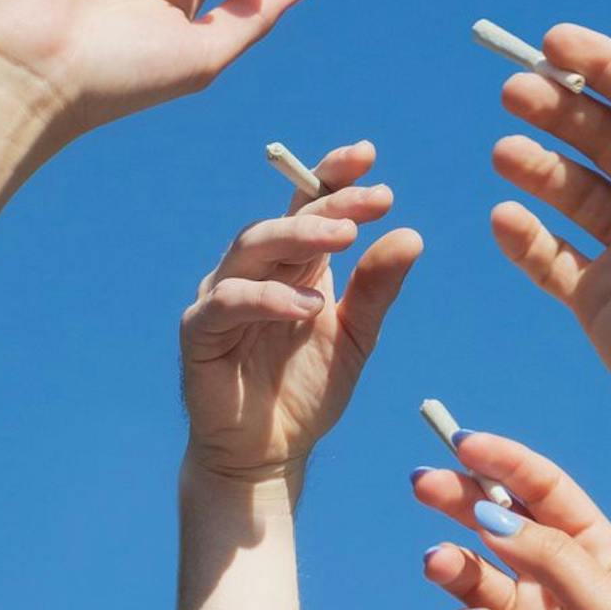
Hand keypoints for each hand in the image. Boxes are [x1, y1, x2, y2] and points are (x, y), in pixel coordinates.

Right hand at [181, 141, 422, 480]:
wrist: (268, 454)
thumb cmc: (307, 390)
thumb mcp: (355, 337)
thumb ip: (375, 289)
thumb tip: (411, 234)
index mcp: (295, 263)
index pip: (310, 204)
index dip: (333, 174)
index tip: (369, 155)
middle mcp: (256, 269)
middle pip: (286, 221)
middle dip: (329, 205)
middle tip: (372, 201)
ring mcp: (223, 296)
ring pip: (252, 248)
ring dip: (299, 238)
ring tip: (345, 240)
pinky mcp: (199, 331)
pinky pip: (228, 302)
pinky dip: (267, 298)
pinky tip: (306, 306)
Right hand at [412, 432, 610, 609]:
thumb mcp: (609, 605)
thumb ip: (548, 556)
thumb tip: (489, 514)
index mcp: (591, 553)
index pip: (542, 490)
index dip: (504, 462)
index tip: (463, 442)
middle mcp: (553, 582)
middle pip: (495, 523)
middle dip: (459, 499)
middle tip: (422, 482)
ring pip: (471, 576)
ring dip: (451, 563)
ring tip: (438, 563)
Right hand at [490, 0, 610, 417]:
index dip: (597, 63)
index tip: (549, 41)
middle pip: (599, 139)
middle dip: (555, 111)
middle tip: (512, 93)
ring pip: (572, 195)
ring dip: (536, 168)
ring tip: (502, 153)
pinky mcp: (599, 299)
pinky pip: (551, 261)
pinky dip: (524, 239)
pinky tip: (503, 216)